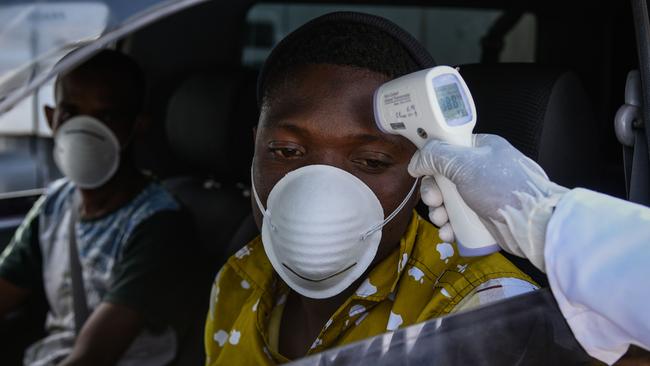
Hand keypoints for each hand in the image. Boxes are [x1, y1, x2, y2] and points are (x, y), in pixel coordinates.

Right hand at [408, 134, 568, 271]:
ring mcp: (482, 194)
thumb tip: (416, 162)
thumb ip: (436, 156)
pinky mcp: (484, 217)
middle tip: (434, 202)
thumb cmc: (503, 187)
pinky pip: (459, 219)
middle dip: (434, 192)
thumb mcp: (465, 164)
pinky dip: (451, 226)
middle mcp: (481, 169)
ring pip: (449, 200)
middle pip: (443, 177)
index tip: (420, 172)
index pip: (448, 147)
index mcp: (481, 148)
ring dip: (439, 212)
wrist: (534, 224)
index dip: (431, 160)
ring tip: (442, 221)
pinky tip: (449, 233)